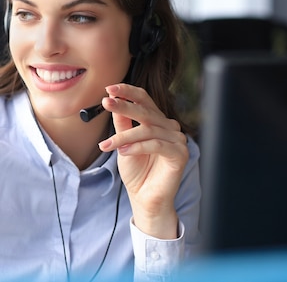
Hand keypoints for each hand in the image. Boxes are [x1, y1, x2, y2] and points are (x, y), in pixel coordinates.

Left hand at [98, 83, 188, 238]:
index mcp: (157, 121)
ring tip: (108, 145)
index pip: (144, 99)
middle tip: (106, 102)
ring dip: (124, 137)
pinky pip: (156, 144)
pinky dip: (137, 147)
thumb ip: (122, 123)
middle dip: (124, 105)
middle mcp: (169, 127)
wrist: (144, 197)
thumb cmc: (136, 170)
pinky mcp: (180, 153)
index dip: (128, 92)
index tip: (109, 88)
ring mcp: (177, 139)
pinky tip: (123, 152)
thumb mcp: (124, 143)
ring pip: (147, 129)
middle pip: (146, 111)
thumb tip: (114, 100)